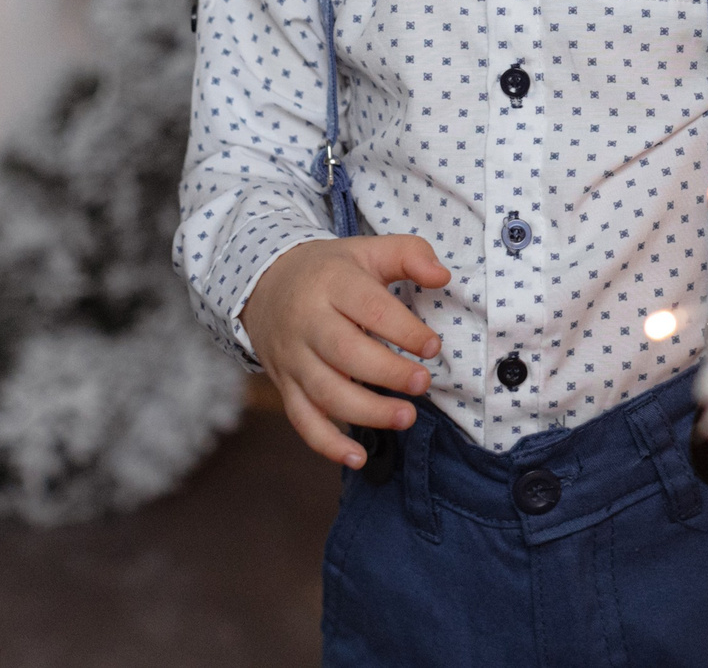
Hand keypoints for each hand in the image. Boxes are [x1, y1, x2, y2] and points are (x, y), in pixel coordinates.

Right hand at [243, 234, 449, 467]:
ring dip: (366, 412)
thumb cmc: (331, 270)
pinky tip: (358, 458)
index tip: (432, 347)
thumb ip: (410, 254)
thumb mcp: (368, 249)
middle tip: (423, 384)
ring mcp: (294, 358)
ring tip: (405, 418)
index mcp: (333, 284)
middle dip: (387, 373)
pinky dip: (327, 444)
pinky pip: (302, 420)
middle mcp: (308, 323)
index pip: (368, 309)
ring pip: (325, 392)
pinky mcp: (286, 385)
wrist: (264, 283)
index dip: (403, 330)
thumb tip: (442, 275)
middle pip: (345, 353)